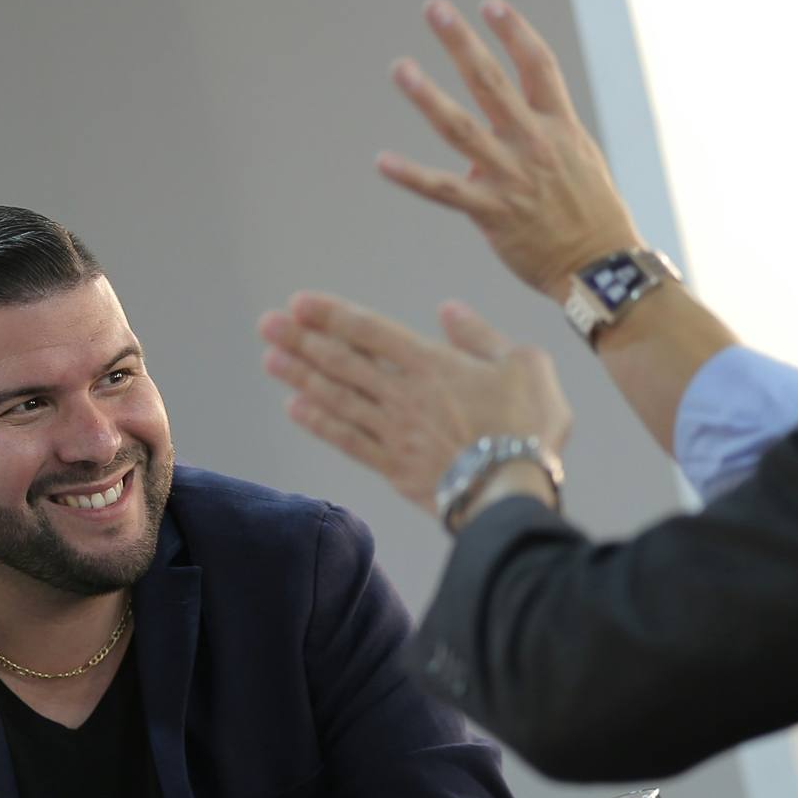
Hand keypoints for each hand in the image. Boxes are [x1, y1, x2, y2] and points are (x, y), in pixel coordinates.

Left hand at [259, 294, 571, 514]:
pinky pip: (348, 440)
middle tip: (268, 324)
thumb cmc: (529, 428)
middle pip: (343, 362)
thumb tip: (449, 310)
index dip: (332, 315)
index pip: (371, 332)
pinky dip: (320, 423)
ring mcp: (395, 433)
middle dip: (302, 340)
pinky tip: (297, 408)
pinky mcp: (395, 468)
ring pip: (338, 398)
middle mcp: (405, 395)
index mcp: (434, 365)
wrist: (513, 493)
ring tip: (271, 358)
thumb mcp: (525, 365)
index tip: (299, 303)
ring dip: (301, 376)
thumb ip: (481, 336)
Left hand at [378, 0, 641, 296]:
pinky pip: (444, 191)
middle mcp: (534, 144)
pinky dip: (411, 176)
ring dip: (427, 95)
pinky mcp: (492, 213)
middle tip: (434, 7)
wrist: (601, 267)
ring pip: (461, 127)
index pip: (538, 65)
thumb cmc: (595, 218)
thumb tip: (497, 138)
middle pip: (492, 81)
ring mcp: (511, 177)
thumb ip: (545, 140)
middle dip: (461, 41)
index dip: (514, 31)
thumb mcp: (582, 163)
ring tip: (400, 66)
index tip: (489, 5)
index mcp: (561, 127)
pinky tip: (382, 161)